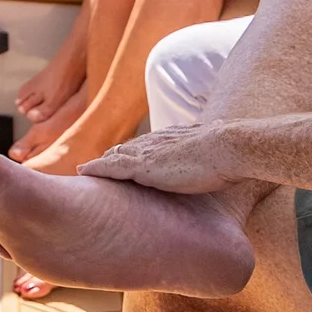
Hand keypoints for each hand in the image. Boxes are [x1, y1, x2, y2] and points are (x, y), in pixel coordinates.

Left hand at [77, 124, 236, 194]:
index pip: (147, 146)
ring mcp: (147, 154)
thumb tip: (228, 146)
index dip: (134, 153)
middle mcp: (155, 143)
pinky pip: (110, 166)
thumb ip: (215, 150)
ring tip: (85, 171)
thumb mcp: (218, 149)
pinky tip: (81, 171)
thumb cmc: (230, 152)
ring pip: (115, 156)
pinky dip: (96, 168)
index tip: (125, 159)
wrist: (228, 148)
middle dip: (113, 157)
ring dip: (100, 164)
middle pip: (127, 148)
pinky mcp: (141, 167)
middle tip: (98, 167)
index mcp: (172, 140)